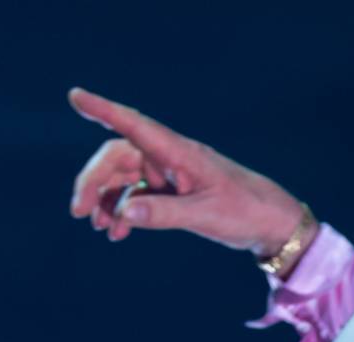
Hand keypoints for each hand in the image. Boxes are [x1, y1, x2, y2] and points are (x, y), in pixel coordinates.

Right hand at [65, 87, 306, 257]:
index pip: (135, 126)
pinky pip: (139, 195)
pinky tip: (118, 232)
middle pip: (118, 157)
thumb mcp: (207, 215)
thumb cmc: (248, 213)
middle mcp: (172, 158)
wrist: (277, 225)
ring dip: (108, 200)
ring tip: (102, 228)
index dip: (104, 110)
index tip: (75, 96)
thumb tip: (124, 211)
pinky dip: (125, 211)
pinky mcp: (175, 191)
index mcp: (181, 153)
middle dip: (94, 182)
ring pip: (124, 179)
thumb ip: (165, 213)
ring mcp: (172, 174)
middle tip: (79, 212)